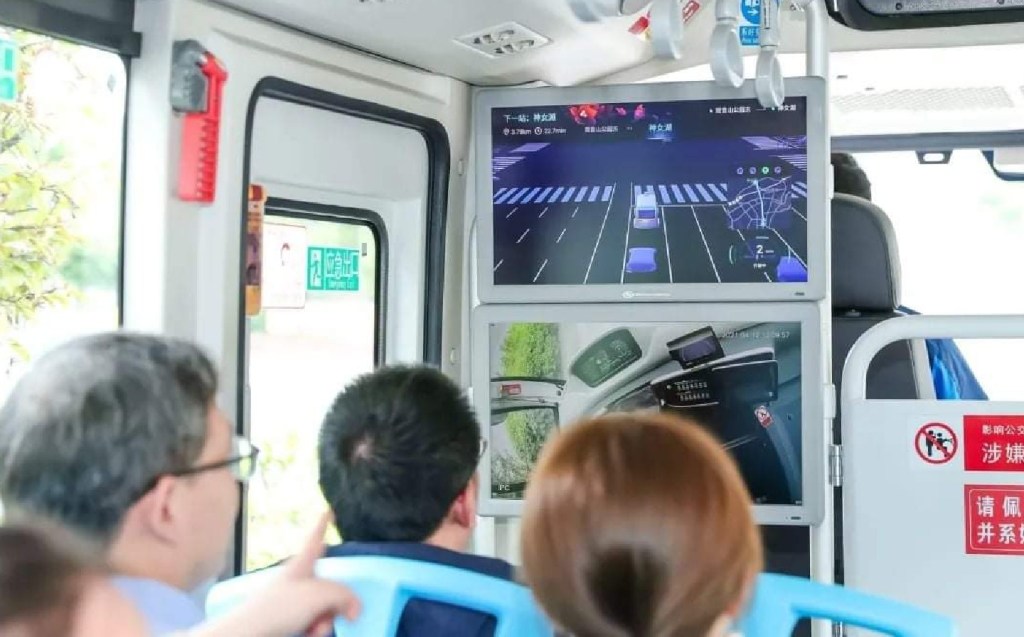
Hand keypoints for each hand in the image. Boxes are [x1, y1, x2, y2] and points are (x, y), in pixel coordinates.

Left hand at [188, 512, 359, 636]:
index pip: (314, 539)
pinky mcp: (290, 622)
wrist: (248, 636)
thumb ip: (344, 596)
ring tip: (316, 628)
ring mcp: (293, 603)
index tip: (327, 511)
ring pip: (324, 606)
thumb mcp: (319, 595)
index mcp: (300, 565)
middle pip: (328, 583)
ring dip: (327, 619)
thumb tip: (355, 608)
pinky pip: (314, 622)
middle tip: (347, 613)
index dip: (322, 525)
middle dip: (339, 599)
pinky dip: (316, 629)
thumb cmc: (278, 608)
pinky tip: (311, 633)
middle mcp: (298, 581)